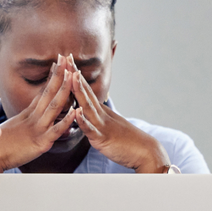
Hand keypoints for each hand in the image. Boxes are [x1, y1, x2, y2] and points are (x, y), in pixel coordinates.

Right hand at [0, 55, 76, 172]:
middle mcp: (33, 118)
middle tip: (67, 57)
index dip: (52, 77)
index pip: (42, 91)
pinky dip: (67, 121)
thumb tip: (27, 116)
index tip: (59, 62)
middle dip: (59, 75)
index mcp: (27, 114)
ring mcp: (37, 128)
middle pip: (48, 92)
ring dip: (64, 89)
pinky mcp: (40, 142)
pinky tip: (76, 112)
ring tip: (73, 75)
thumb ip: (23, 121)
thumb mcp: (12, 128)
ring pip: (54, 106)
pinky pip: (55, 130)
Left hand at [68, 56, 169, 172]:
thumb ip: (97, 118)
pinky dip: (83, 121)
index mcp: (100, 111)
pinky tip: (76, 113)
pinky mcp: (103, 139)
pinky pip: (91, 130)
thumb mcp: (108, 125)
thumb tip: (87, 111)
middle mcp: (101, 114)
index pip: (86, 89)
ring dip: (79, 91)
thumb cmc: (126, 141)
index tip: (67, 59)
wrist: (145, 152)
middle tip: (66, 57)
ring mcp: (102, 125)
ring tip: (71, 76)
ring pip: (88, 106)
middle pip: (86, 91)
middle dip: (74, 75)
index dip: (75, 75)